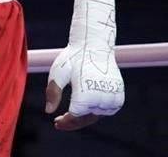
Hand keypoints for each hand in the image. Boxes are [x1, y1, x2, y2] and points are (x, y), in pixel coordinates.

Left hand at [45, 0, 124, 130]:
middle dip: (73, 122)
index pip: (75, 116)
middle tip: (59, 122)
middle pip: (86, 118)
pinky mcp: (119, 95)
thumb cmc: (73, 58)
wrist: (94, 45)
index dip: (65, 122)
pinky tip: (86, 107)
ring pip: (97, 115)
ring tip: (71, 113)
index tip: (56, 123)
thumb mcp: (58, 73)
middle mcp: (102, 97)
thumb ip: (53, 92)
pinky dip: (96, 110)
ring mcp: (113, 97)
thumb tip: (48, 111)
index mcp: (86, 93)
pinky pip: (107, 110)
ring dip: (84, 116)